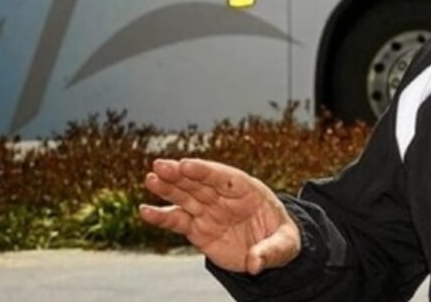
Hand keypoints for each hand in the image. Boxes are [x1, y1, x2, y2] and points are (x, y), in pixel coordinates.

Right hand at [140, 158, 301, 274]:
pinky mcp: (198, 229)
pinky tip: (145, 211)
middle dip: (180, 174)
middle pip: (200, 183)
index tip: (186, 165)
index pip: (225, 177)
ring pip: (185, 197)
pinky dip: (162, 217)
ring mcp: (209, 211)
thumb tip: (255, 264)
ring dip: (167, 188)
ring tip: (150, 178)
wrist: (269, 250)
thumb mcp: (285, 245)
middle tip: (159, 166)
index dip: (206, 171)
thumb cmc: (281, 239)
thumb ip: (270, 252)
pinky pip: (178, 221)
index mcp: (248, 191)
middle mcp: (224, 197)